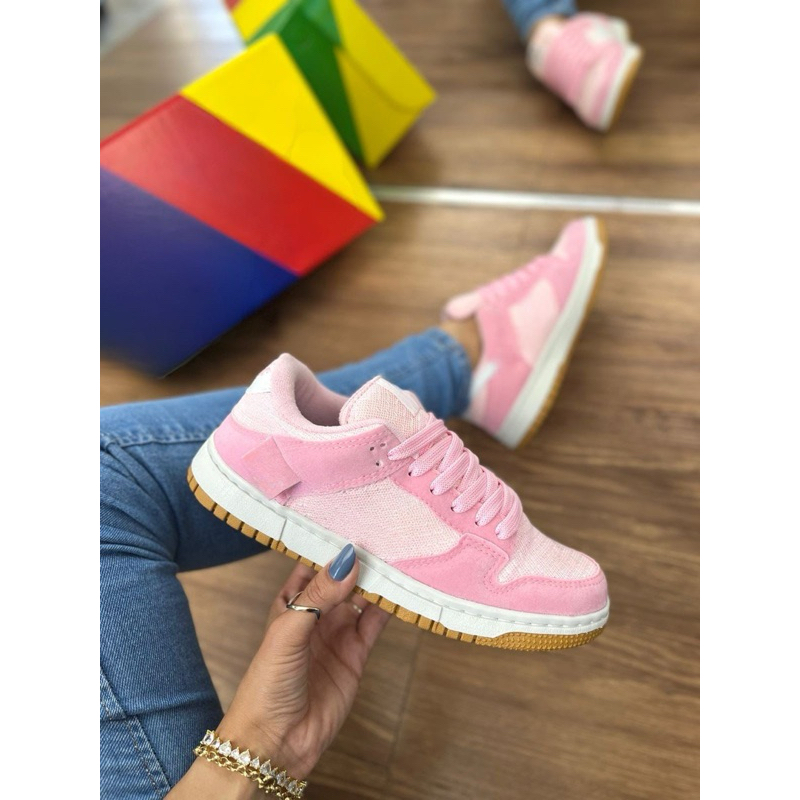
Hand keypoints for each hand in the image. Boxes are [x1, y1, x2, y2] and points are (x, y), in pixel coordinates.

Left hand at [168, 544, 389, 797]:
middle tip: (385, 534)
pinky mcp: (355, 656)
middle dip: (360, 561)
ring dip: (377, 582)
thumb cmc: (266, 685)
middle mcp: (315, 615)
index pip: (313, 565)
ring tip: (398, 557)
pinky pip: (374, 625)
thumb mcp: (288, 632)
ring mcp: (336, 635)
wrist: (275, 743)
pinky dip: (389, 610)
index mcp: (290, 603)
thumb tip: (347, 559)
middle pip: (342, 580)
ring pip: (361, 599)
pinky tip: (402, 593)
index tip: (354, 520)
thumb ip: (318, 595)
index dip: (331, 546)